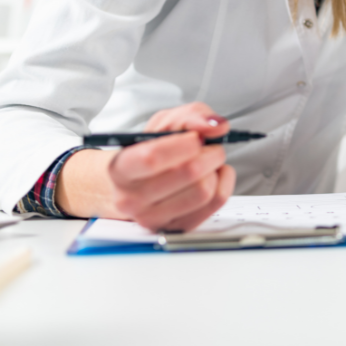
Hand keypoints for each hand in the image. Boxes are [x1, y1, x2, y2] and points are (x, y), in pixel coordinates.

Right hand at [108, 102, 236, 231]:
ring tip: (210, 163)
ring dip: (217, 170)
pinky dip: (224, 184)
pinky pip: (214, 205)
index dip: (184, 144)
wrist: (137, 182)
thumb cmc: (151, 150)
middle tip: (211, 147)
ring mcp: (153, 218)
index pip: (152, 158)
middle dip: (210, 153)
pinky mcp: (175, 228)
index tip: (196, 137)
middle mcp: (131, 198)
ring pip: (204, 191)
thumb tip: (216, 127)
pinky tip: (214, 176)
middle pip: (189, 173)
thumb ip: (191, 116)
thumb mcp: (164, 123)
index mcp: (121, 168)